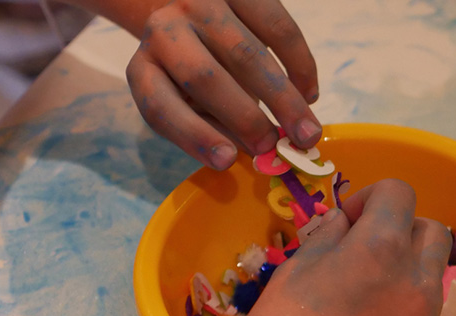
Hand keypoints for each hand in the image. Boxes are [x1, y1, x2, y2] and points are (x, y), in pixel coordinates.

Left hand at [125, 0, 319, 170]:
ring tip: (307, 132)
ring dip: (283, 98)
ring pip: (246, 53)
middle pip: (204, 78)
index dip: (192, 135)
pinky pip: (277, 27)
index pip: (159, 106)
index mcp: (145, 68)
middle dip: (246, 118)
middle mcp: (164, 31)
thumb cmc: (196, 74)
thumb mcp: (193, 105)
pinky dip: (299, 65)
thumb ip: (220, 128)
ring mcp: (201, 4)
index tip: (227, 161)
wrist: (190, 12)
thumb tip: (266, 154)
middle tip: (279, 147)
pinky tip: (310, 94)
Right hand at [219, 179, 451, 315]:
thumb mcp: (293, 273)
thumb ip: (328, 238)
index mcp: (382, 249)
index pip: (399, 193)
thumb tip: (345, 224)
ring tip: (364, 299)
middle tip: (364, 252)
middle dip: (402, 230)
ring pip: (431, 279)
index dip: (370, 198)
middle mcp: (417, 282)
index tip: (347, 222)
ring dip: (406, 273)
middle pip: (432, 232)